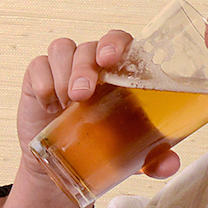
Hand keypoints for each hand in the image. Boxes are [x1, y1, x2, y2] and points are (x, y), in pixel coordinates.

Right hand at [15, 27, 185, 182]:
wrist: (62, 166)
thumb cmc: (102, 146)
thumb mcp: (131, 155)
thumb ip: (154, 158)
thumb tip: (169, 165)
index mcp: (119, 71)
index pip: (119, 42)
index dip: (114, 43)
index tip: (110, 58)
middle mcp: (92, 63)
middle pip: (89, 47)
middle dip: (84, 67)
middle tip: (82, 96)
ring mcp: (64, 68)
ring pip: (62, 50)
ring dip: (64, 74)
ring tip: (66, 103)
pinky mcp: (38, 77)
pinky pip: (38, 66)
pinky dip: (43, 83)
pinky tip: (48, 105)